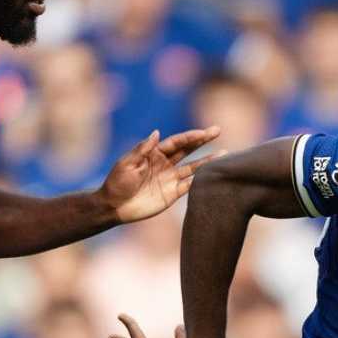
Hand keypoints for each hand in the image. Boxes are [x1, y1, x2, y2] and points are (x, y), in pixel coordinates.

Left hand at [100, 126, 221, 223]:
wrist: (114, 207)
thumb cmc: (117, 183)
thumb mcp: (127, 163)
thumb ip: (143, 149)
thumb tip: (157, 132)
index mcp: (154, 154)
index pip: (176, 142)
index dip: (190, 137)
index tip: (204, 132)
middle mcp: (165, 164)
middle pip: (188, 150)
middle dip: (202, 140)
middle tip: (217, 130)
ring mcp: (170, 179)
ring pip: (192, 167)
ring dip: (207, 161)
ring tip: (223, 154)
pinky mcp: (172, 194)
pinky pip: (189, 185)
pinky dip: (200, 180)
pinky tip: (213, 174)